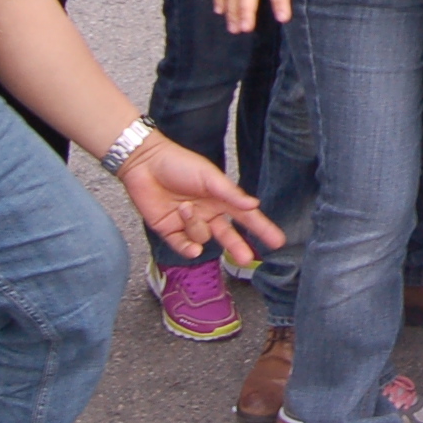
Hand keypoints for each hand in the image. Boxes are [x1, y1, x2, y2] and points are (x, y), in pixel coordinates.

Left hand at [115, 135, 283, 265]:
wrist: (145, 164)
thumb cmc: (179, 164)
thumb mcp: (209, 176)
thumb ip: (231, 194)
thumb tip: (254, 204)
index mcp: (220, 198)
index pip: (246, 216)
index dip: (262, 228)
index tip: (278, 241)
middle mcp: (207, 213)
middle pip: (227, 235)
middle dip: (238, 246)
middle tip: (248, 259)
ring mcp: (188, 224)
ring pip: (202, 238)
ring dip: (194, 226)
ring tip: (183, 208)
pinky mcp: (169, 231)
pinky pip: (183, 247)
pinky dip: (187, 248)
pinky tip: (191, 247)